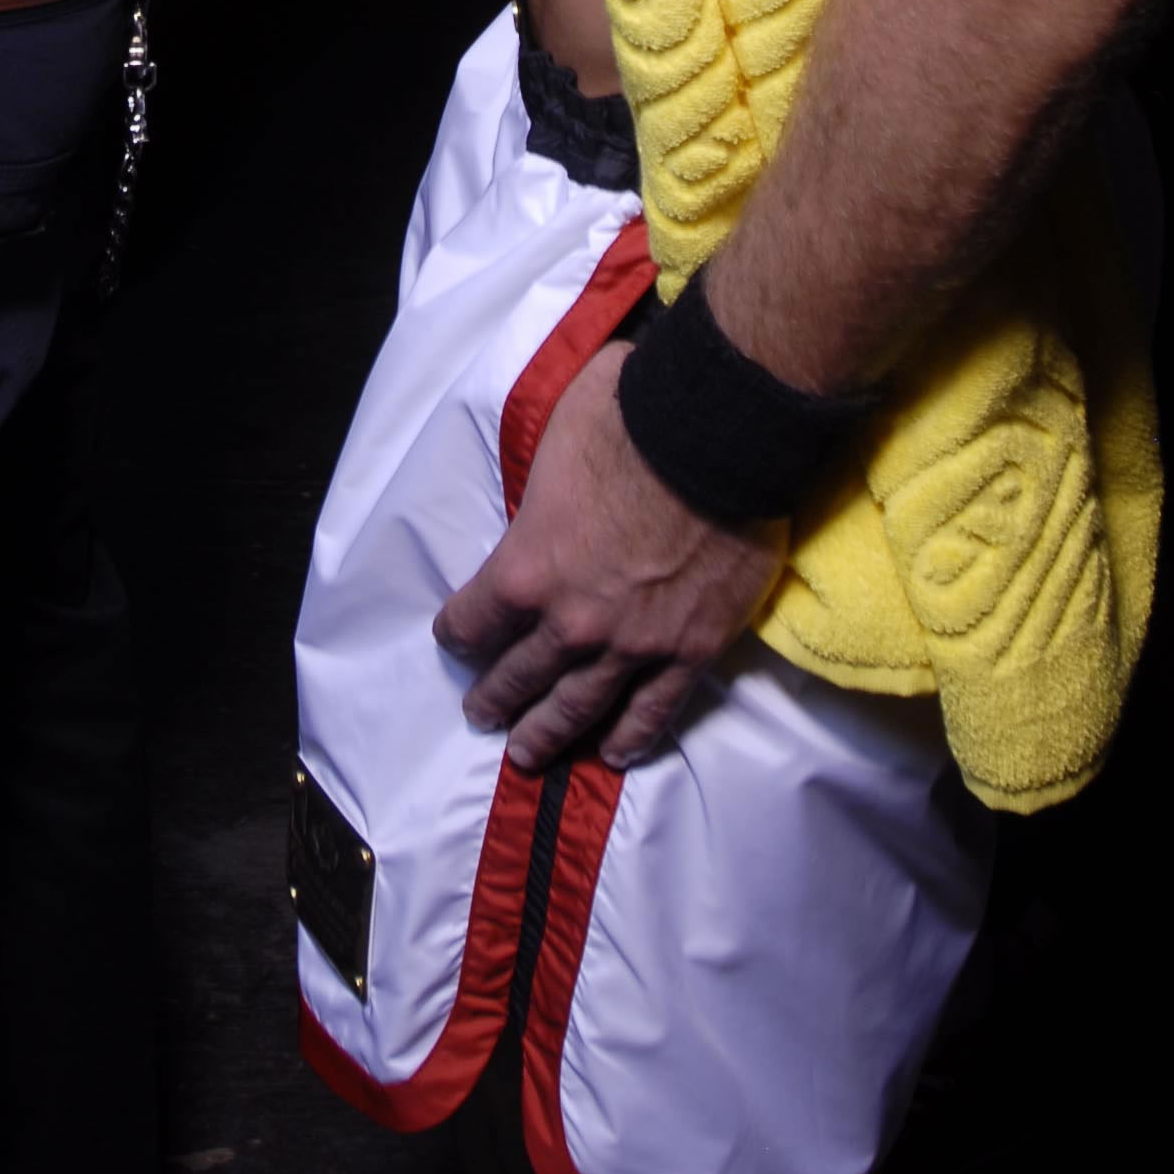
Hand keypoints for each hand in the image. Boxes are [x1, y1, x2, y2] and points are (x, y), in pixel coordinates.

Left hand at [434, 340, 783, 772]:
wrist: (717, 436)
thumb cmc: (627, 418)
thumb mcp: (550, 437)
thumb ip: (537, 482)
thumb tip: (538, 481)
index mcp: (526, 568)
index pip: (473, 620)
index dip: (459, 631)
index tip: (455, 638)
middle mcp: (570, 622)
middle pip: (520, 675)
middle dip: (494, 697)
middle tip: (482, 715)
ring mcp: (633, 645)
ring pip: (580, 708)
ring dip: (548, 734)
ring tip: (527, 755)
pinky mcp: (690, 651)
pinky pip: (654, 711)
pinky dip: (631, 738)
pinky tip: (613, 754)